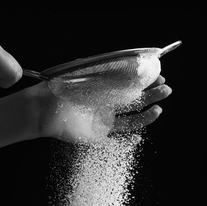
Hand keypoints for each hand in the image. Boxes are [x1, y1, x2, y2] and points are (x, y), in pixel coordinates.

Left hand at [34, 76, 171, 142]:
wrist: (41, 108)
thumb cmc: (60, 87)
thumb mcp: (85, 73)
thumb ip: (107, 70)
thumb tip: (131, 64)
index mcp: (105, 88)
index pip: (132, 85)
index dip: (147, 82)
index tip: (159, 76)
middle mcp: (106, 105)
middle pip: (135, 102)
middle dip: (152, 95)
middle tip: (165, 89)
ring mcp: (102, 121)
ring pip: (130, 121)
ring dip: (146, 116)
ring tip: (159, 109)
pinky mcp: (95, 136)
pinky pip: (115, 141)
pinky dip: (128, 141)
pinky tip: (139, 138)